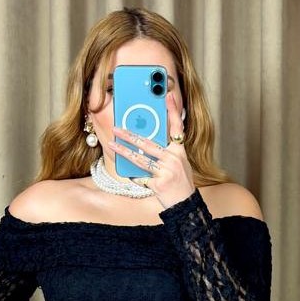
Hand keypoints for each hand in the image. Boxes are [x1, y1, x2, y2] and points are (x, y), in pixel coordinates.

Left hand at [106, 91, 194, 211]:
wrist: (186, 206)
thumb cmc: (181, 183)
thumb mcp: (179, 164)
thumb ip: (166, 152)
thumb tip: (145, 143)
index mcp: (180, 151)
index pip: (177, 126)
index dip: (172, 109)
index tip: (167, 94)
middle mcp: (174, 159)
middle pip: (149, 143)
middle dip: (130, 135)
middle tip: (117, 128)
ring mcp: (166, 171)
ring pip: (140, 158)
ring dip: (123, 151)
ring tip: (112, 144)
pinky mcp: (159, 184)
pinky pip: (141, 177)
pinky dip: (132, 175)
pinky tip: (123, 170)